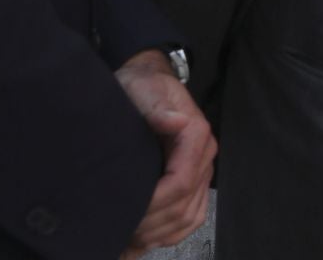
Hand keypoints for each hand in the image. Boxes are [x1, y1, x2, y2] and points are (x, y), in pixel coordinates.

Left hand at [115, 51, 214, 256]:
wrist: (148, 81)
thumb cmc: (143, 87)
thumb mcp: (144, 90)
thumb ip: (158, 108)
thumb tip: (176, 122)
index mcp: (196, 136)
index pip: (181, 183)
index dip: (154, 204)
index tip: (125, 212)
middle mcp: (204, 156)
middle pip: (185, 206)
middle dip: (152, 224)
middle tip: (118, 231)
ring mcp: (200, 170)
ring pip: (190, 217)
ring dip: (161, 234)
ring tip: (130, 239)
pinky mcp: (194, 180)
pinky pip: (192, 216)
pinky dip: (171, 234)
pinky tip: (146, 241)